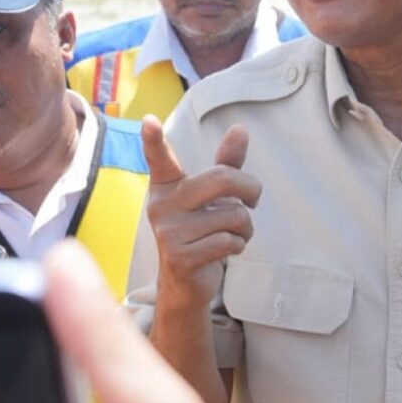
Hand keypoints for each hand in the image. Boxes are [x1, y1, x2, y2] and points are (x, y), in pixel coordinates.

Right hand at [141, 116, 260, 312]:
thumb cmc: (201, 229)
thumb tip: (240, 128)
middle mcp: (162, 205)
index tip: (149, 121)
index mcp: (167, 185)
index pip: (160, 159)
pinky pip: (230, 241)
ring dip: (245, 227)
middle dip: (251, 188)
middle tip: (252, 200)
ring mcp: (169, 232)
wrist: (185, 281)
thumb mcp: (212, 196)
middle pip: (223, 179)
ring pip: (234, 215)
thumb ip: (226, 163)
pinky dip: (239, 245)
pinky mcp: (181, 257)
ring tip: (231, 234)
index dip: (154, 140)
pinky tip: (225, 250)